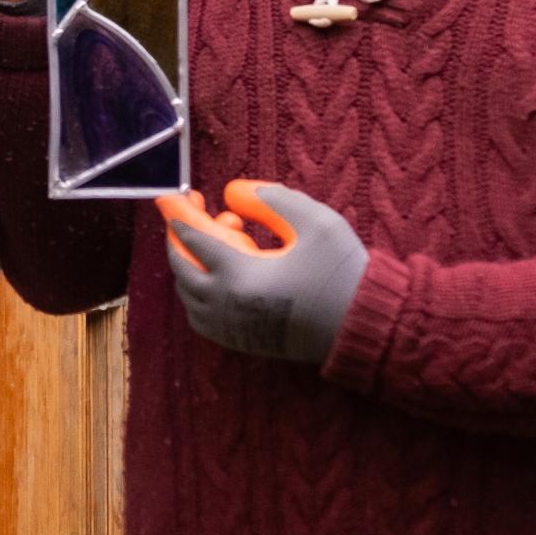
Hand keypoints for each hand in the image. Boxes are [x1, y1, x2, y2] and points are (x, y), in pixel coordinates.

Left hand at [154, 181, 368, 365]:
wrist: (363, 326)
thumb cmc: (342, 272)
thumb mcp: (315, 221)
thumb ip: (271, 199)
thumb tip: (232, 192)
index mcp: (240, 276)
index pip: (194, 239)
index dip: (180, 213)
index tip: (172, 197)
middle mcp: (226, 306)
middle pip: (182, 267)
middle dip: (180, 236)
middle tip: (195, 212)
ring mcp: (231, 328)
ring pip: (188, 294)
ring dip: (191, 264)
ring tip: (225, 240)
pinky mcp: (241, 342)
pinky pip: (200, 317)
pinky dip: (198, 292)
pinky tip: (222, 274)